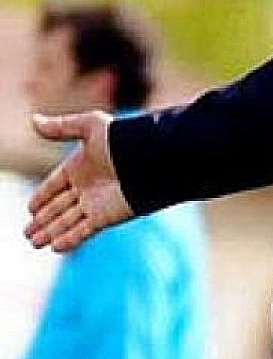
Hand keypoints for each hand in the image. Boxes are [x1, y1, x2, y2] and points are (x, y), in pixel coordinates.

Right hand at [24, 111, 133, 252]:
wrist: (151, 159)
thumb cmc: (122, 139)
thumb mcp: (90, 126)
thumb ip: (62, 126)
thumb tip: (33, 120)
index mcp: (82, 166)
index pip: (56, 185)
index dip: (43, 197)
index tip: (30, 209)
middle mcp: (89, 186)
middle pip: (60, 207)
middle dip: (43, 220)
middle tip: (27, 233)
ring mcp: (97, 203)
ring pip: (68, 221)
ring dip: (51, 232)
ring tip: (34, 243)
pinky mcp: (107, 217)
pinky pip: (83, 231)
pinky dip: (69, 239)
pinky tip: (55, 247)